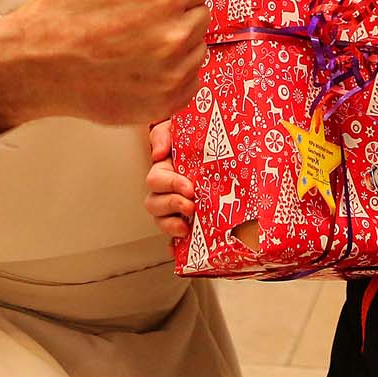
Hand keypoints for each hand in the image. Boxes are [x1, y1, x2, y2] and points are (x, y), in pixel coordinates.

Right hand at [0, 0, 213, 130]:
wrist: (35, 65)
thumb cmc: (63, 5)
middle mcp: (175, 36)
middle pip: (199, 11)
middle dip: (174, 9)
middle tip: (133, 14)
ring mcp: (172, 74)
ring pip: (196, 46)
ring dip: (174, 41)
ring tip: (132, 40)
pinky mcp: (165, 102)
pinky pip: (190, 80)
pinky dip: (171, 74)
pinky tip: (138, 65)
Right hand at [144, 120, 195, 242]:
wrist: (223, 147)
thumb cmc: (198, 138)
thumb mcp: (178, 127)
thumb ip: (164, 134)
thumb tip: (158, 154)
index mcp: (165, 170)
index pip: (155, 180)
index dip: (169, 185)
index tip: (189, 188)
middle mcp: (168, 191)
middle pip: (154, 205)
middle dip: (172, 206)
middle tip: (191, 206)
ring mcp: (177, 208)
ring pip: (162, 222)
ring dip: (171, 226)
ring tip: (187, 226)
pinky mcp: (191, 223)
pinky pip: (178, 240)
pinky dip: (177, 247)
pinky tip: (181, 250)